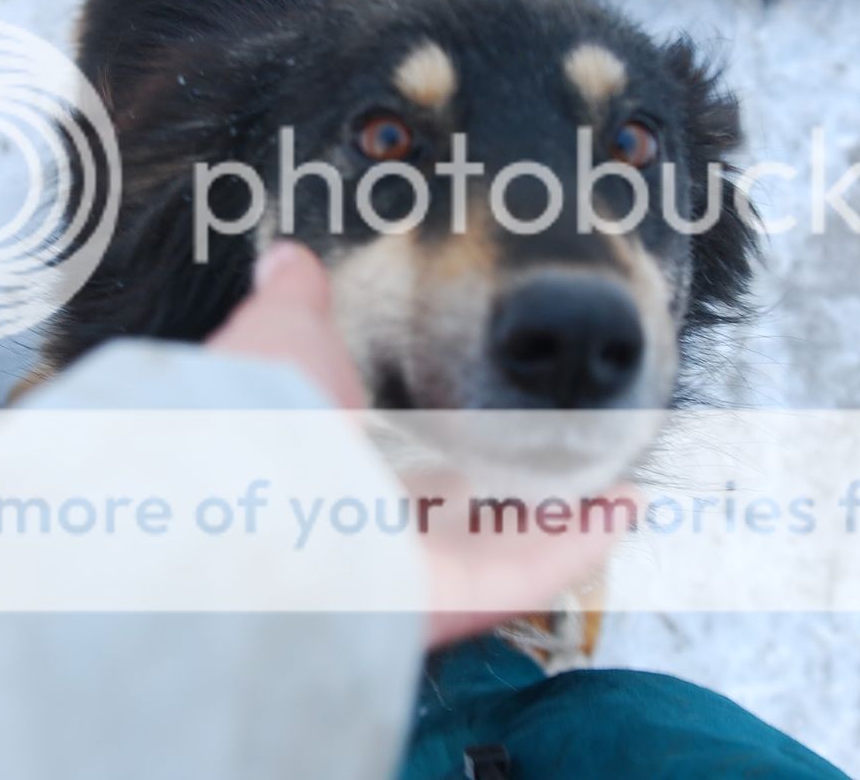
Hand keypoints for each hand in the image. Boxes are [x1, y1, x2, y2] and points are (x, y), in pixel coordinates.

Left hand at [210, 242, 630, 646]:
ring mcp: (405, 577)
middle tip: (561, 464)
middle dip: (505, 499)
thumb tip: (285, 256)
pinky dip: (579, 547)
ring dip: (561, 524)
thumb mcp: (279, 335)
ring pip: (496, 556)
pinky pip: (523, 578)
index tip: (486, 417)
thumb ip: (293, 302)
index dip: (437, 449)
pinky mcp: (441, 603)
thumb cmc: (249, 418)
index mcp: (321, 474)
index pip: (388, 469)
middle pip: (449, 526)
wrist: (232, 496)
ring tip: (618, 489)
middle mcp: (360, 536)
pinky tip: (626, 509)